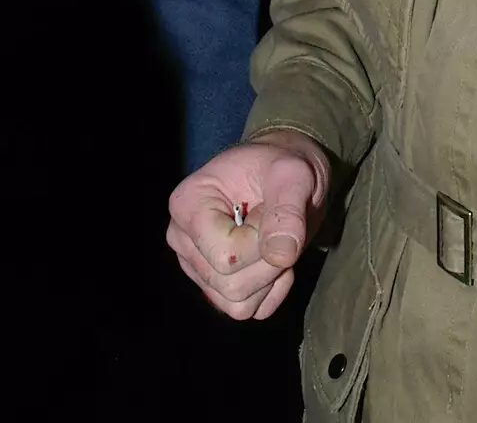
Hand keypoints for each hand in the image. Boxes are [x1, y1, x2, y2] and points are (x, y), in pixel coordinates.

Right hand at [167, 129, 330, 319]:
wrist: (284, 175)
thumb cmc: (282, 167)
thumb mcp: (293, 174)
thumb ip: (288, 208)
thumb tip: (282, 255)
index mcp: (187, 205)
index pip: (224, 256)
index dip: (260, 241)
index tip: (270, 208)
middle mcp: (182, 240)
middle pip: (229, 285)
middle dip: (269, 262)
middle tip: (278, 225)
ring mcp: (196, 267)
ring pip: (237, 305)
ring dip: (270, 277)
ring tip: (275, 239)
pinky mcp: (214, 286)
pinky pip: (246, 311)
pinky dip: (270, 292)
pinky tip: (273, 258)